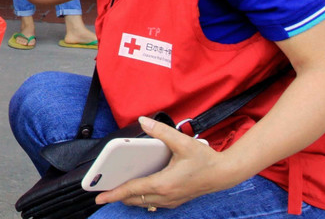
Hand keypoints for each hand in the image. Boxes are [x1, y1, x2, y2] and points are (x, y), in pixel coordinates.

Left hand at [95, 117, 230, 209]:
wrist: (224, 174)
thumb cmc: (205, 160)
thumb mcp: (182, 142)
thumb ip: (161, 131)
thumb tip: (144, 120)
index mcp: (164, 184)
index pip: (133, 190)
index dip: (114, 193)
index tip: (99, 196)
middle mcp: (165, 196)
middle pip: (135, 199)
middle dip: (119, 195)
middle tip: (103, 189)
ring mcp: (171, 201)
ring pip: (144, 203)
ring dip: (130, 197)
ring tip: (117, 188)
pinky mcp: (175, 201)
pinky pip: (153, 203)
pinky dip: (142, 198)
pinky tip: (139, 189)